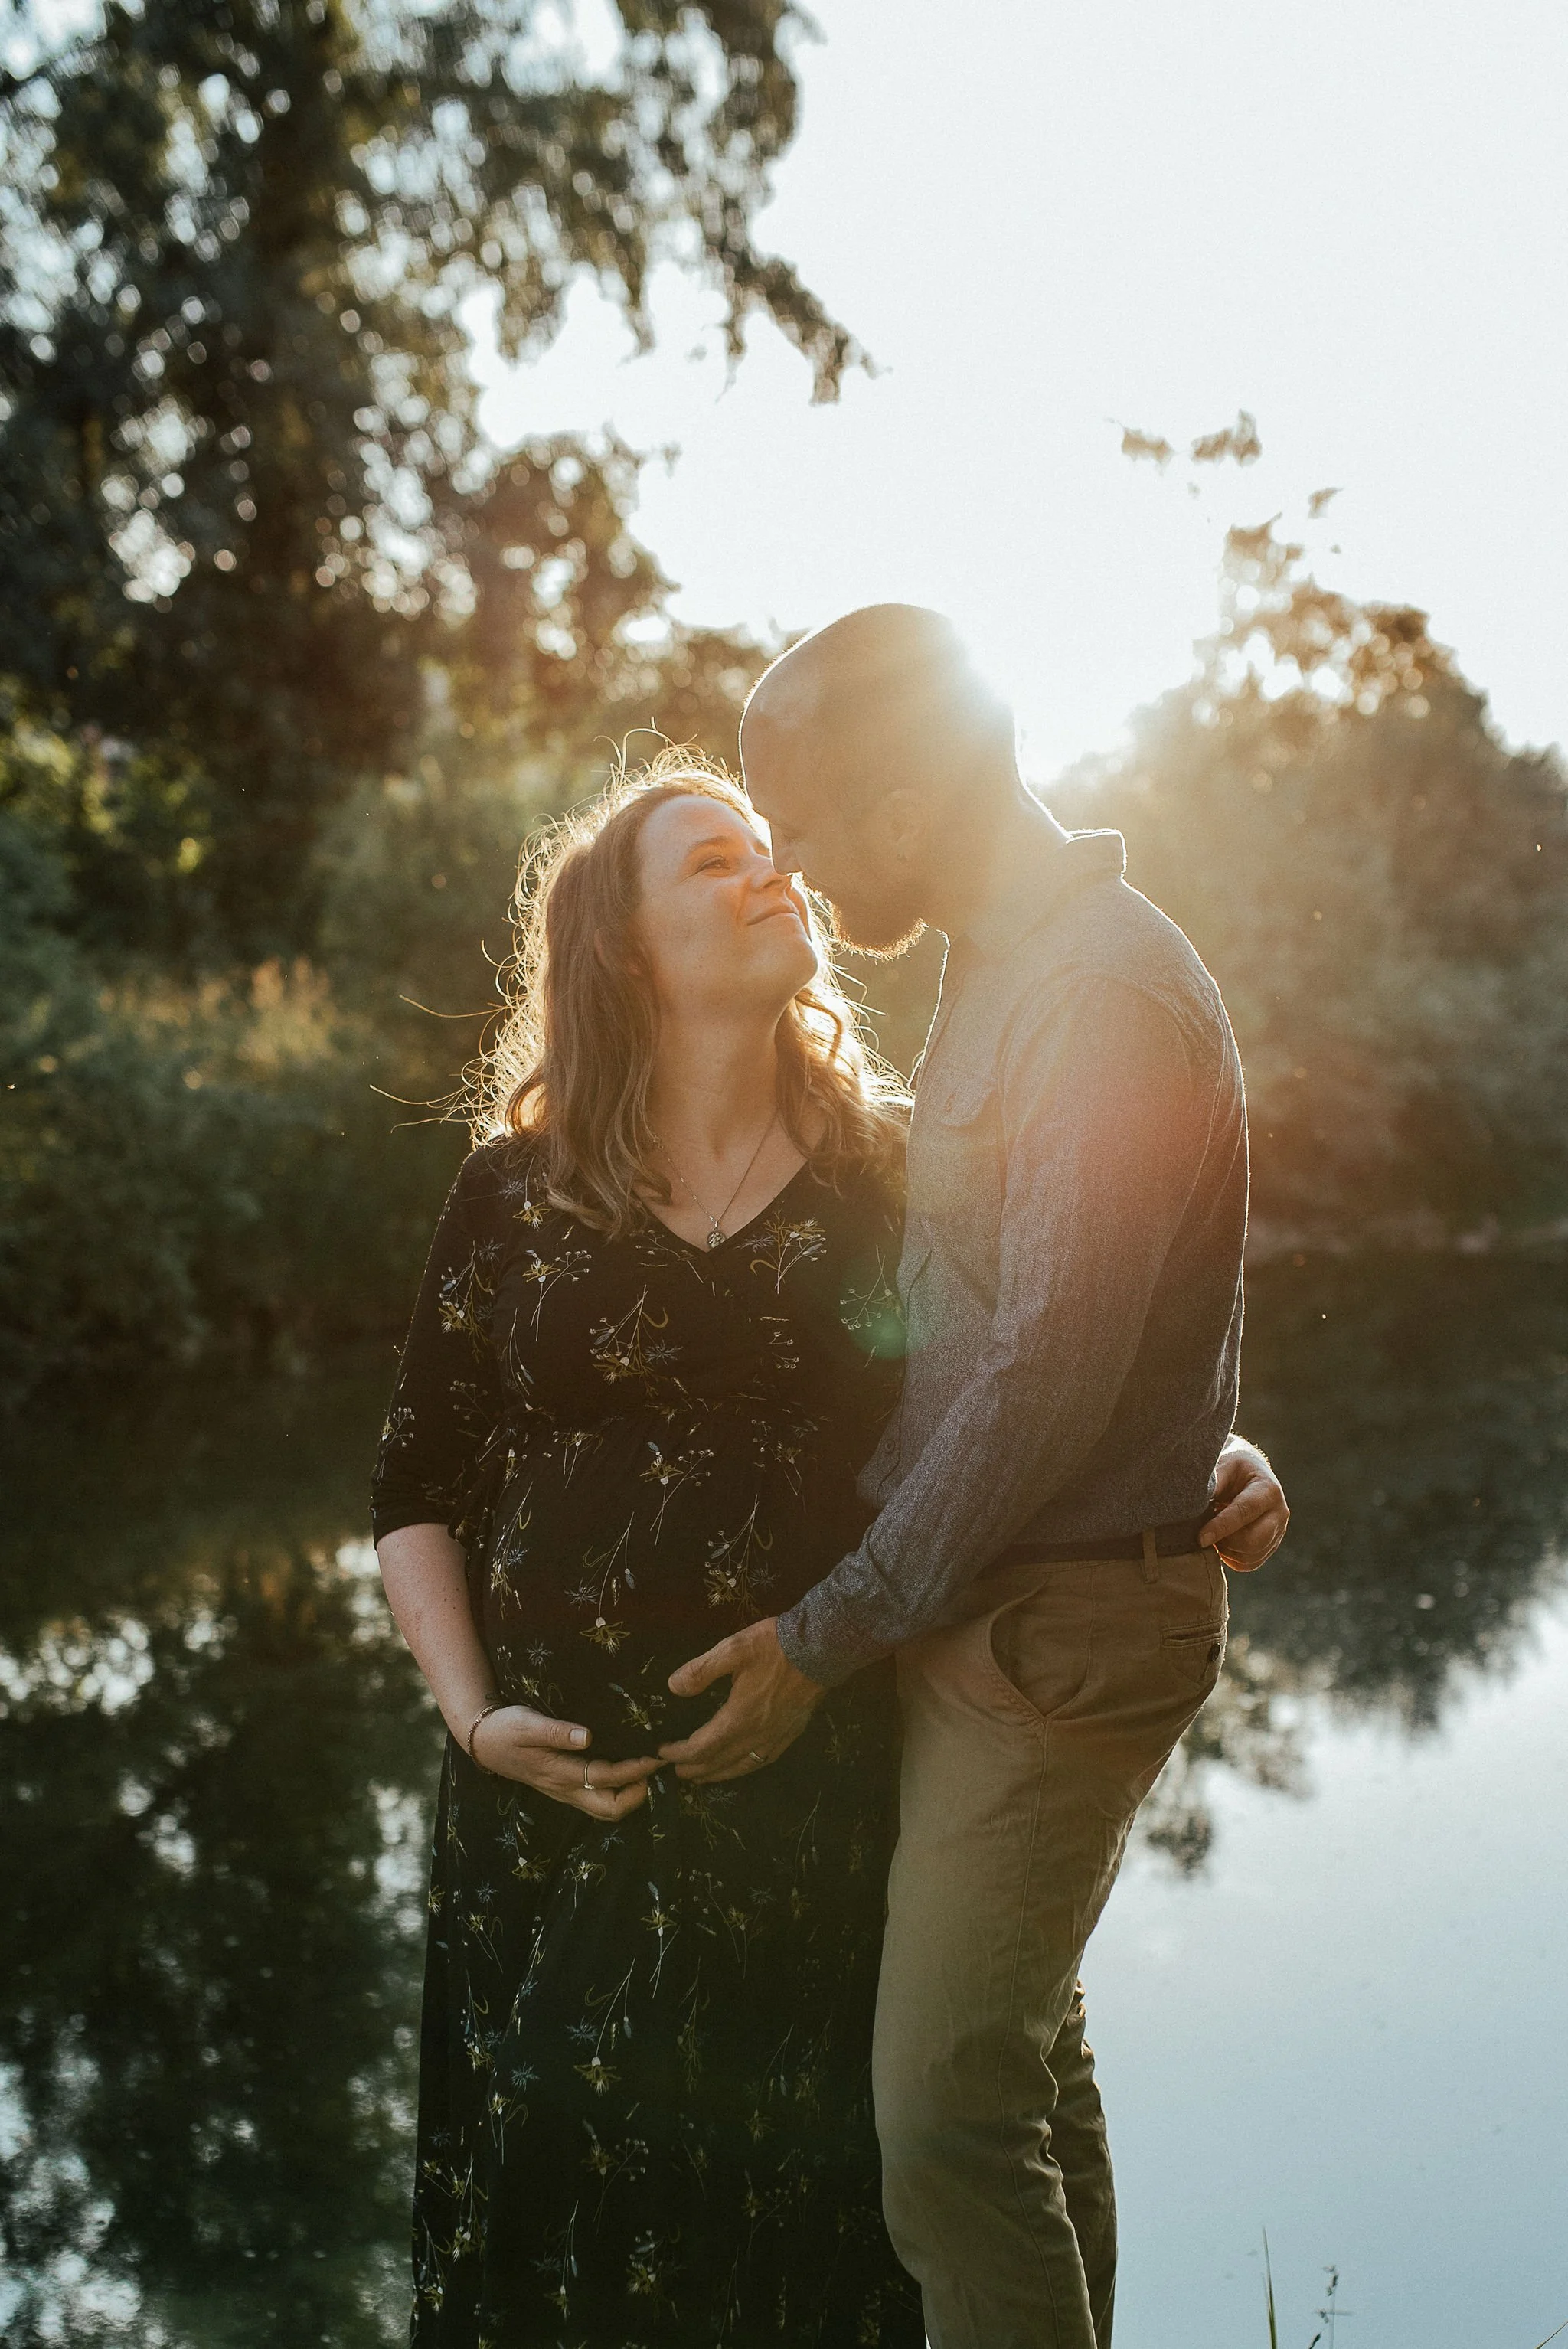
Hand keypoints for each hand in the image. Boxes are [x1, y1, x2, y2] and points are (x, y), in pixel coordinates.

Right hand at [470, 1703, 661, 1820]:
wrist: (484, 1742)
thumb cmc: (507, 1728)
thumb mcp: (528, 1723)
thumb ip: (557, 1731)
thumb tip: (588, 1737)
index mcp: (559, 1772)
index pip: (605, 1777)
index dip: (634, 1770)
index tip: (655, 1757)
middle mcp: (565, 1789)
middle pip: (609, 1809)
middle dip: (637, 1795)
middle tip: (654, 1769)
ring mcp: (564, 1792)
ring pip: (604, 1809)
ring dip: (629, 1797)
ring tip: (646, 1772)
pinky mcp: (564, 1789)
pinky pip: (597, 1801)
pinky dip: (618, 1793)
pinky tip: (627, 1773)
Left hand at [658, 1617, 823, 1783]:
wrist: (821, 1648)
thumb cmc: (774, 1647)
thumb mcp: (733, 1649)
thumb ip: (701, 1670)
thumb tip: (673, 1687)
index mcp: (738, 1717)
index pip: (702, 1747)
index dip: (679, 1753)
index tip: (662, 1752)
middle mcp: (756, 1735)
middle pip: (719, 1762)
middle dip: (693, 1769)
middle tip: (674, 1771)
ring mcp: (775, 1737)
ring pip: (741, 1767)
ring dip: (716, 1774)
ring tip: (700, 1777)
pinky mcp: (790, 1734)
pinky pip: (762, 1761)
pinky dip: (743, 1769)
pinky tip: (739, 1766)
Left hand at [1201, 1436, 1288, 1571]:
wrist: (1250, 1474)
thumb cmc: (1233, 1469)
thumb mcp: (1224, 1466)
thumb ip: (1213, 1483)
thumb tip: (1194, 1501)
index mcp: (1268, 1490)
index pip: (1244, 1512)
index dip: (1221, 1527)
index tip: (1200, 1538)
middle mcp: (1279, 1513)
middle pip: (1252, 1541)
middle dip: (1225, 1541)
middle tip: (1205, 1530)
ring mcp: (1278, 1531)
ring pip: (1249, 1556)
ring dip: (1226, 1550)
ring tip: (1213, 1531)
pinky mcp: (1271, 1545)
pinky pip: (1249, 1563)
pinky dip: (1231, 1558)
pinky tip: (1222, 1540)